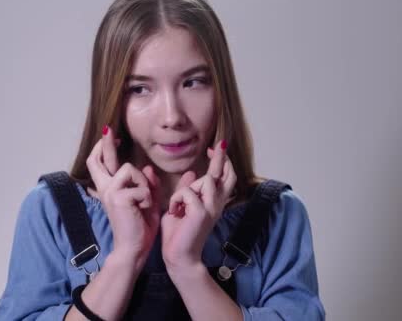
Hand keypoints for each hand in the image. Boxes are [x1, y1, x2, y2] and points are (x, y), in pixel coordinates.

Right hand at [86, 126, 159, 270]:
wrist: (133, 249)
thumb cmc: (140, 228)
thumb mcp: (147, 202)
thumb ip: (146, 184)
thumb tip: (147, 168)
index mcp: (110, 189)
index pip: (99, 163)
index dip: (103, 148)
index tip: (111, 136)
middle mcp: (105, 189)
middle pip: (97, 159)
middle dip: (104, 143)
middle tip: (109, 130)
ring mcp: (110, 193)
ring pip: (130, 169)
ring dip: (143, 183)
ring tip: (144, 201)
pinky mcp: (118, 198)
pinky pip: (141, 187)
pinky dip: (148, 197)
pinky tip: (143, 210)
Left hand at [161, 140, 236, 272]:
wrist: (179, 256)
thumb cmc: (178, 234)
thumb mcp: (182, 206)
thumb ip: (188, 190)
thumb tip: (192, 173)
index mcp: (213, 203)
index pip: (224, 178)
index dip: (222, 162)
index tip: (213, 150)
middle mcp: (217, 204)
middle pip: (226, 175)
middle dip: (222, 158)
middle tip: (219, 145)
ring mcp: (211, 208)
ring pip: (204, 180)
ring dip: (186, 189)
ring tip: (178, 207)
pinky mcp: (202, 212)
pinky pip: (187, 192)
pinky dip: (176, 200)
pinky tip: (175, 213)